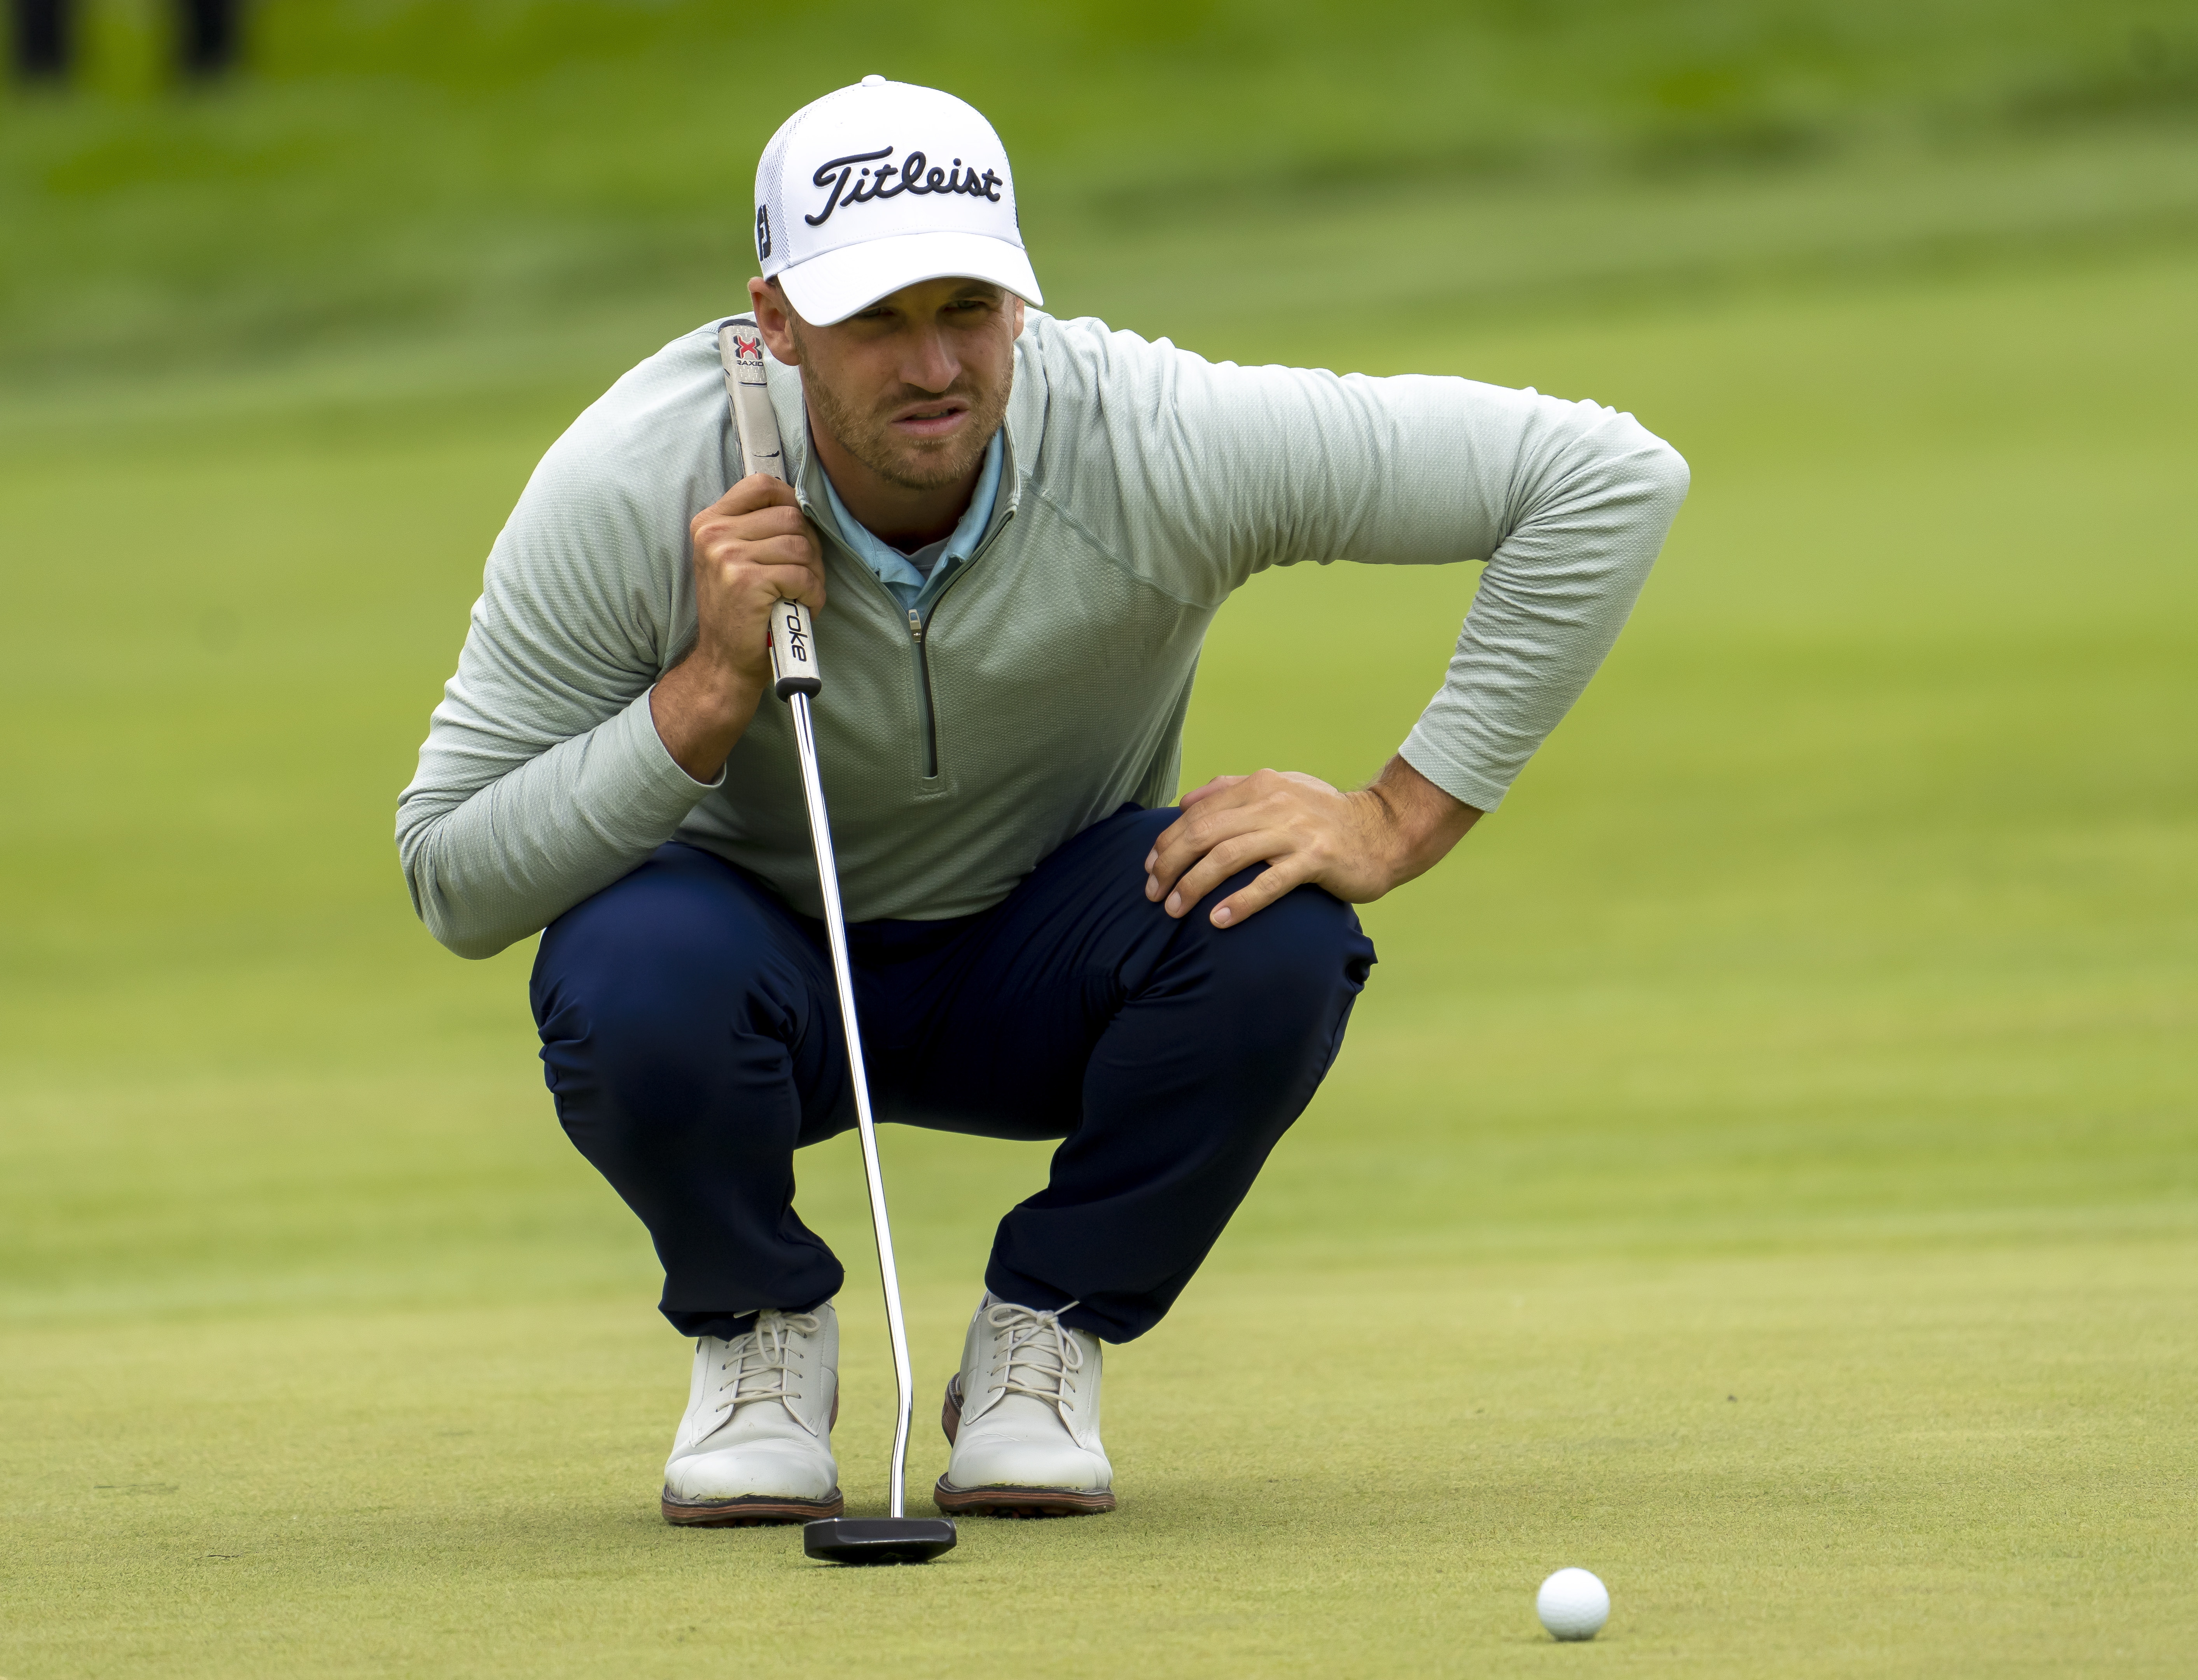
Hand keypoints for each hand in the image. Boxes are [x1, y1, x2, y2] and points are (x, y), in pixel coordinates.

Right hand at [651, 475, 825, 779]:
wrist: (724, 662)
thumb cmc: (740, 611)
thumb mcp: (734, 559)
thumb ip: (757, 526)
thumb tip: (803, 503)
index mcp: (710, 521)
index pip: (762, 485)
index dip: (792, 503)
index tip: (797, 532)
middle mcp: (714, 534)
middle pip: (791, 517)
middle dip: (810, 548)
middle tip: (804, 577)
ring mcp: (728, 556)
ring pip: (801, 546)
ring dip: (813, 574)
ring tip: (801, 594)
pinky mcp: (747, 581)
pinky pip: (803, 575)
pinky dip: (813, 594)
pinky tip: (800, 607)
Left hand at [1143, 756, 1481, 927]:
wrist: (1384, 831)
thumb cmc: (1325, 816)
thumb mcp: (1279, 790)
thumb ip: (1231, 791)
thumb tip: (1185, 801)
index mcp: (1259, 785)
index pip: (1197, 813)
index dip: (1166, 842)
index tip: (1149, 869)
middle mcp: (1273, 803)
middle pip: (1204, 833)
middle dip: (1170, 865)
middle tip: (1153, 894)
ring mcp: (1295, 831)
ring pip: (1229, 855)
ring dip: (1195, 885)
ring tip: (1174, 910)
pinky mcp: (1316, 859)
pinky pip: (1270, 882)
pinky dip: (1241, 901)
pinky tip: (1218, 920)